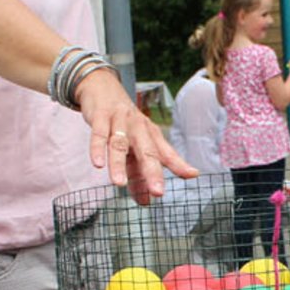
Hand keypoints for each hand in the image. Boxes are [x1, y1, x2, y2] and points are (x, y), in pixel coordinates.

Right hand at [76, 70, 195, 203]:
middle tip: (158, 192)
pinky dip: (97, 148)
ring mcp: (120, 121)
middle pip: (147, 150)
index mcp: (150, 135)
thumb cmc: (123, 122)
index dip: (179, 164)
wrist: (102, 87)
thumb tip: (146, 202)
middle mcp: (139, 127)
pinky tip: (98, 163)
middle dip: (152, 172)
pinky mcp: (101, 116)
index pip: (166, 152)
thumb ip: (139, 174)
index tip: (192, 175)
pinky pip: (99, 134)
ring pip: (120, 144)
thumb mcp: (133, 146)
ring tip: (119, 183)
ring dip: (119, 164)